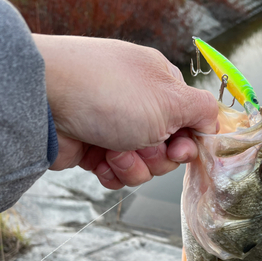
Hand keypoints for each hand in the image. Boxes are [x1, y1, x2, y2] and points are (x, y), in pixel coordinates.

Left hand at [33, 35, 217, 188]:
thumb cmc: (111, 93)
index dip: (188, 144)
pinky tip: (98, 158)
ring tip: (112, 149)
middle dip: (156, 157)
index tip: (179, 150)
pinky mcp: (95, 148)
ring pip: (143, 166)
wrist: (46, 100)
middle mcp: (141, 106)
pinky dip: (111, 171)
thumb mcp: (171, 99)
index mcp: (162, 87)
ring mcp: (116, 127)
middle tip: (140, 143)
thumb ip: (203, 111)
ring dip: (131, 165)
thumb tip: (215, 121)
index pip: (191, 123)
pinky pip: (117, 173)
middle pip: (167, 151)